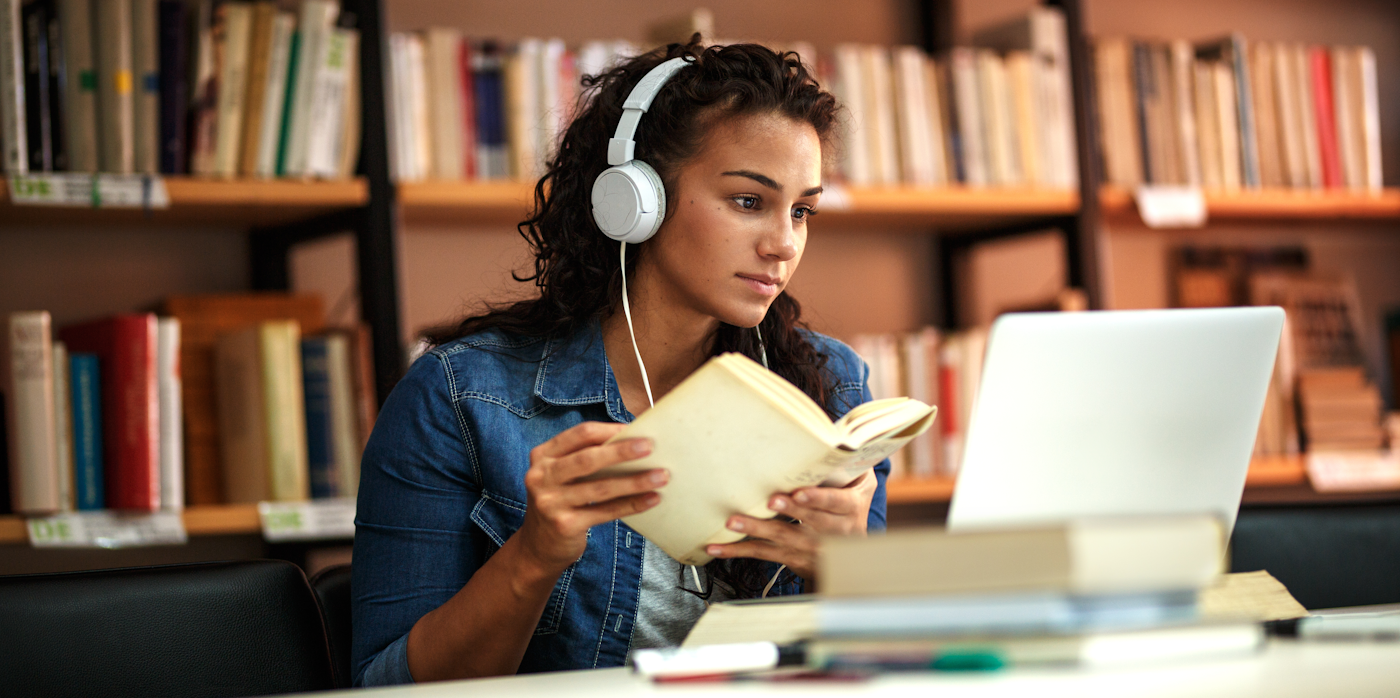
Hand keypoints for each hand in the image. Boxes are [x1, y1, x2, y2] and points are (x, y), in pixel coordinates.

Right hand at [517, 422, 666, 575]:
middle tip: (651, 446)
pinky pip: (605, 511)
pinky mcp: (565, 525)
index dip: (609, 430)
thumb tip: (634, 442)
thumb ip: (585, 458)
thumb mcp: (561, 475)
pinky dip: (631, 504)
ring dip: (635, 481)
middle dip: (622, 451)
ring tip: (661, 476)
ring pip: (600, 487)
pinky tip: (652, 499)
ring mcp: (550, 502)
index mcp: (543, 456)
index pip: (580, 434)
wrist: (538, 548)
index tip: (636, 429)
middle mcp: (541, 477)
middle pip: (588, 458)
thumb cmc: (560, 502)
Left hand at [704, 470, 877, 581]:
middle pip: (809, 521)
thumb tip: (842, 434)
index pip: (835, 503)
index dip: (817, 499)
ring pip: (782, 538)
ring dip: (756, 530)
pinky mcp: (792, 558)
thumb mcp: (862, 485)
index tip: (799, 493)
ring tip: (733, 522)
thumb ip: (853, 463)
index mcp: (850, 508)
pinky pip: (763, 554)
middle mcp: (833, 531)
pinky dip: (738, 551)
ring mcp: (811, 547)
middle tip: (769, 501)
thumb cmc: (850, 506)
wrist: (853, 556)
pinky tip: (717, 548)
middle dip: (788, 511)